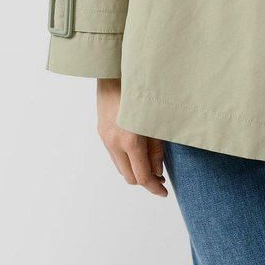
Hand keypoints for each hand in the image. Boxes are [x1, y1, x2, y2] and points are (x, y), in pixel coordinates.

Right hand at [97, 78, 167, 196]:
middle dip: (144, 180)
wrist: (115, 72)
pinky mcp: (101, 131)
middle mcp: (114, 142)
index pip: (142, 176)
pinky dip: (126, 159)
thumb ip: (156, 150)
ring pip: (120, 167)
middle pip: (129, 177)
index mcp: (130, 140)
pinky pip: (114, 155)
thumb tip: (157, 172)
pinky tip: (137, 151)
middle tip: (160, 178)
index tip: (164, 192)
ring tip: (150, 164)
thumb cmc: (142, 92)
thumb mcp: (156, 122)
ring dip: (134, 170)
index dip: (154, 187)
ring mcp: (105, 138)